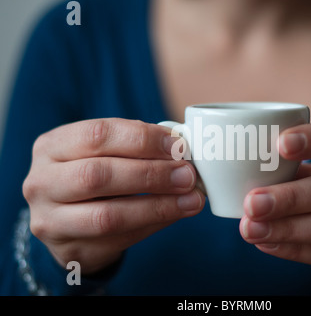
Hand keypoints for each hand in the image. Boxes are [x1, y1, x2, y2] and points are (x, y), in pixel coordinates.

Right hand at [23, 118, 204, 273]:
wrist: (66, 218)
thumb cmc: (93, 174)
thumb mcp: (104, 153)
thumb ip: (136, 147)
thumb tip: (182, 150)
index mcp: (52, 147)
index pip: (97, 135)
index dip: (142, 139)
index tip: (178, 145)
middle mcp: (42, 183)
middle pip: (98, 176)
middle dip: (151, 174)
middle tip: (188, 174)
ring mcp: (50, 221)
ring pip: (108, 216)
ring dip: (158, 206)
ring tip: (192, 199)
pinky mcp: (70, 250)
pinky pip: (119, 240)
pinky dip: (154, 225)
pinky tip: (176, 213)